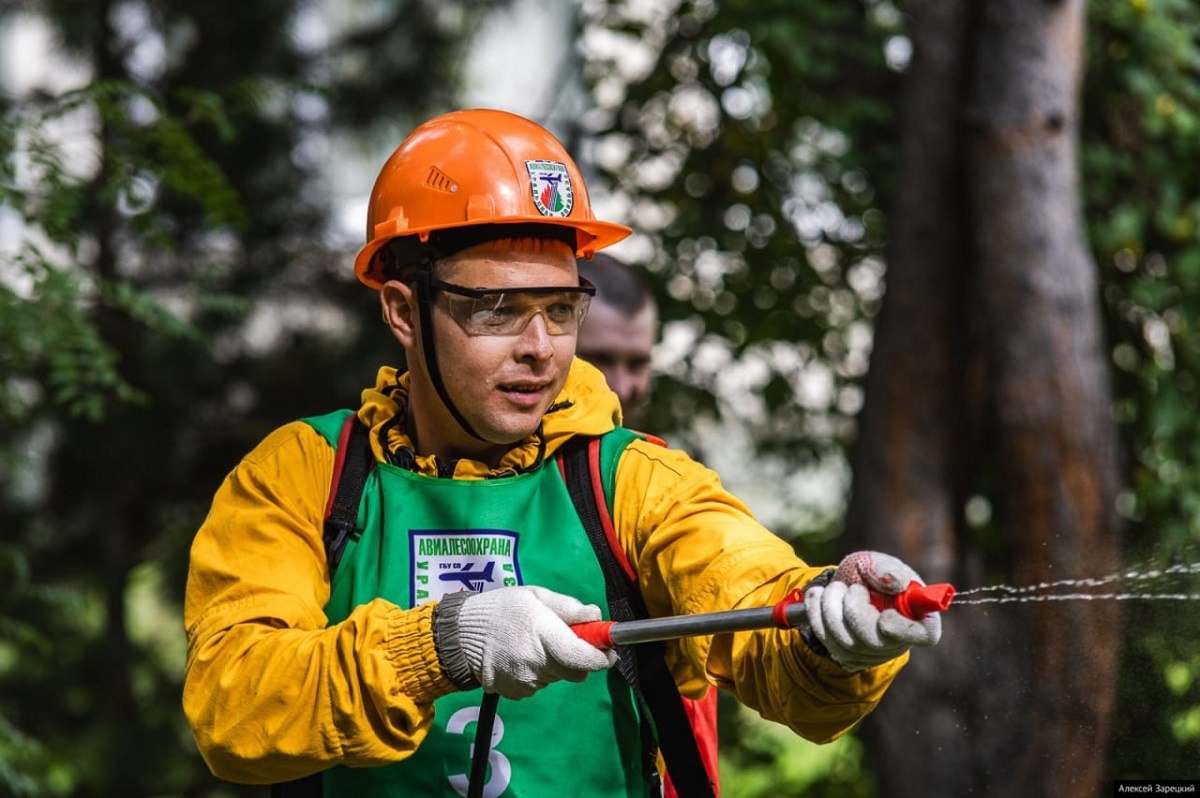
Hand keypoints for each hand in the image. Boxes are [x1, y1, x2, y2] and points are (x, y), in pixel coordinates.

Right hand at [438, 586, 616, 698]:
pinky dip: (539, 673)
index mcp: (543, 635)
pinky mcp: (515, 693)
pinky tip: (523, 657)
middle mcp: (536, 662)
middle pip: (576, 672)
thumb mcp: (536, 596)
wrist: (461, 633)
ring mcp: (524, 681)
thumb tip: (596, 617)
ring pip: (558, 678)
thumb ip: (568, 607)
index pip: (583, 658)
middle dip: (580, 659)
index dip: (602, 657)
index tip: (608, 651)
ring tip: (537, 644)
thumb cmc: (502, 608)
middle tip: (569, 641)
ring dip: (557, 665)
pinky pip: (540, 685)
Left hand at [804, 551, 942, 670]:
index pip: (925, 635)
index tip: (884, 616)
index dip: (905, 629)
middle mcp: (898, 641)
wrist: (843, 585)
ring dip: (831, 608)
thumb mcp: (876, 562)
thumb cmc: (869, 574)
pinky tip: (818, 598)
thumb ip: (885, 568)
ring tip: (833, 588)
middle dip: (854, 610)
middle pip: (876, 641)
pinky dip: (817, 615)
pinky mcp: (847, 657)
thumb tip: (893, 581)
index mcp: (918, 616)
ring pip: (846, 642)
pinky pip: (827, 642)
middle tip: (850, 588)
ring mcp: (872, 654)